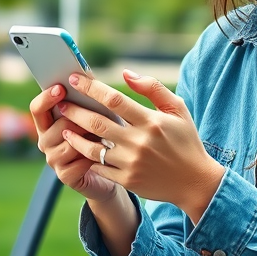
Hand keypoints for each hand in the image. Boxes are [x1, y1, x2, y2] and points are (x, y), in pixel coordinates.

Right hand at [29, 83, 117, 202]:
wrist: (107, 171)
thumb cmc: (100, 136)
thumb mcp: (92, 116)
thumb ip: (84, 100)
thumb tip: (86, 77)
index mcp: (47, 124)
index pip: (37, 108)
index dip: (47, 97)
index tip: (61, 88)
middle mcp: (45, 142)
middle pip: (59, 124)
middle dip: (82, 120)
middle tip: (100, 119)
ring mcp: (53, 160)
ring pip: (71, 143)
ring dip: (91, 138)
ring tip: (106, 137)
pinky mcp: (65, 176)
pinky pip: (80, 161)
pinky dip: (95, 156)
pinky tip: (104, 155)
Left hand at [58, 70, 225, 223]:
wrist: (195, 182)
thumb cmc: (185, 141)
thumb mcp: (177, 109)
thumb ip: (152, 88)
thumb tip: (125, 73)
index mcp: (151, 121)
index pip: (114, 100)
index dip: (91, 88)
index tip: (74, 79)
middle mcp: (139, 142)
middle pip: (97, 123)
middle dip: (75, 111)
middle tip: (61, 103)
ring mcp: (132, 163)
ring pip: (92, 148)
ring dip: (75, 136)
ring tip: (64, 127)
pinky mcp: (127, 180)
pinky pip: (99, 167)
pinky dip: (85, 157)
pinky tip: (77, 149)